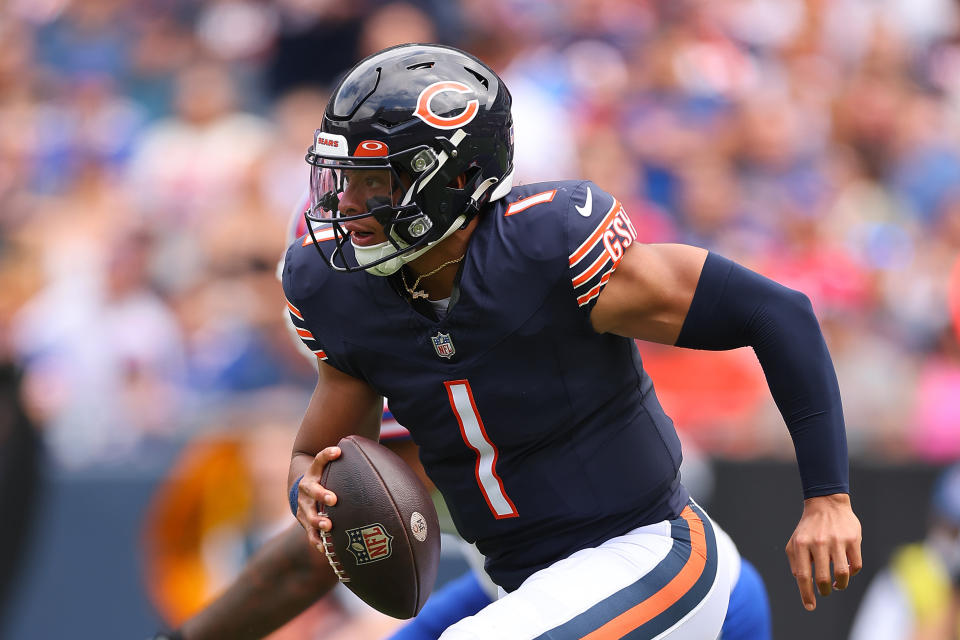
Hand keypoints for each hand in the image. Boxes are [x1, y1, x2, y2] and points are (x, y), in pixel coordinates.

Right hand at [294, 447, 340, 549]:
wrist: (303, 491)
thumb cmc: (326, 478)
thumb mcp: (332, 468)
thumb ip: (348, 464)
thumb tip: (379, 460)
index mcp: (314, 472)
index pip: (319, 459)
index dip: (327, 455)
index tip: (338, 451)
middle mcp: (306, 487)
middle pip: (312, 489)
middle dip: (322, 494)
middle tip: (333, 500)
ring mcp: (303, 505)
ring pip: (308, 514)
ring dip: (318, 520)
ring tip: (328, 526)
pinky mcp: (303, 520)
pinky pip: (309, 532)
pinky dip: (316, 540)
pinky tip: (324, 548)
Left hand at [785, 492, 861, 610]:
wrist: (826, 503)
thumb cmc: (809, 528)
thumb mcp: (794, 541)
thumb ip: (795, 561)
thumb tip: (801, 581)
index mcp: (801, 544)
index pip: (803, 575)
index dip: (806, 594)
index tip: (810, 606)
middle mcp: (818, 543)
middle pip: (822, 578)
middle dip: (823, 591)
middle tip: (824, 591)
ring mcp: (837, 541)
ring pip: (842, 574)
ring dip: (840, 585)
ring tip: (836, 585)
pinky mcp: (853, 539)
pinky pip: (856, 565)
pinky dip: (852, 573)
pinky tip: (846, 571)